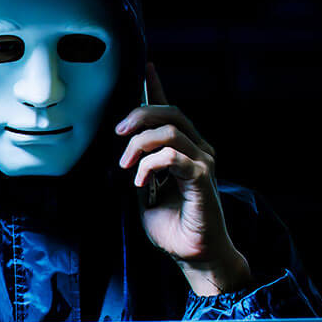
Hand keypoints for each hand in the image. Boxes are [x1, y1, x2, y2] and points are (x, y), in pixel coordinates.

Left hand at [116, 62, 252, 295]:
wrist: (193, 255)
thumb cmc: (171, 224)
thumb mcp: (144, 189)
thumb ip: (137, 165)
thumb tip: (120, 149)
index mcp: (183, 149)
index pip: (170, 110)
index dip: (156, 87)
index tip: (144, 67)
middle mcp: (198, 149)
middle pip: (170, 112)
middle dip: (139, 115)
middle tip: (117, 134)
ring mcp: (203, 162)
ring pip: (171, 131)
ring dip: (140, 145)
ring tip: (126, 167)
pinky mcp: (203, 178)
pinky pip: (175, 157)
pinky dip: (151, 165)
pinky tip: (140, 182)